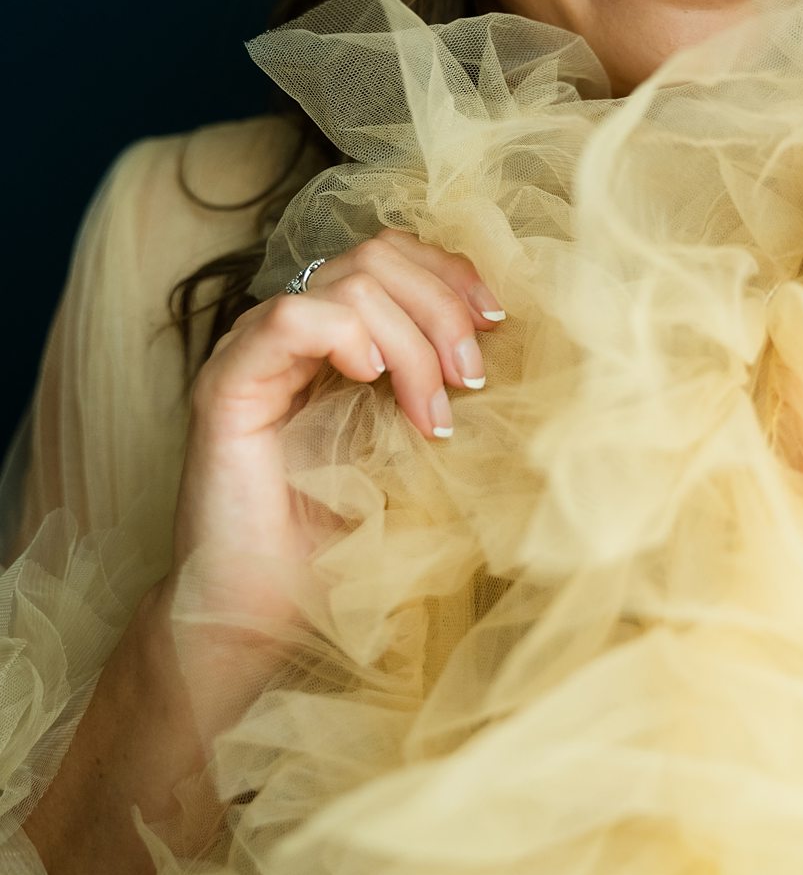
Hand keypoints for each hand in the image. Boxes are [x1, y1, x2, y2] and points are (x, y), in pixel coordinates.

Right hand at [155, 229, 504, 635]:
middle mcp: (292, 331)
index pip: (393, 254)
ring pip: (347, 281)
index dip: (451, 275)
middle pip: (377, 255)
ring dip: (412, 339)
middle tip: (470, 376)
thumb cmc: (334, 548)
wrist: (258, 619)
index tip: (496, 324)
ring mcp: (255, 352)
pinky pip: (291, 318)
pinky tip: (371, 380)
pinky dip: (347, 335)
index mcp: (335, 336)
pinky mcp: (227, 385)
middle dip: (442, 306)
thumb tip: (503, 353)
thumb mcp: (410, 455)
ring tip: (433, 413)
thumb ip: (439, 393)